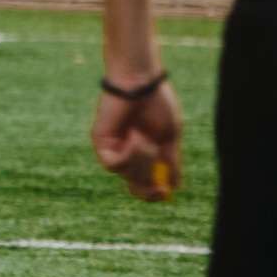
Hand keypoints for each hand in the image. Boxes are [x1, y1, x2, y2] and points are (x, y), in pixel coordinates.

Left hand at [93, 79, 184, 201]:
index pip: (145, 183)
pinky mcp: (101, 143)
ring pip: (128, 175)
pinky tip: (135, 139)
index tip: (165, 192)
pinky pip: (113, 164)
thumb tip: (175, 186)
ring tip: (146, 139)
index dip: (154, 193)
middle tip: (160, 183)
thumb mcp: (168, 137)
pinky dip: (127, 156)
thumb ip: (170, 161)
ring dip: (142, 161)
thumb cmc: (157, 103)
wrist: (141, 83)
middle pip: (136, 185)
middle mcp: (127, 153)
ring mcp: (114, 148)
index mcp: (144, 153)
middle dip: (149, 183)